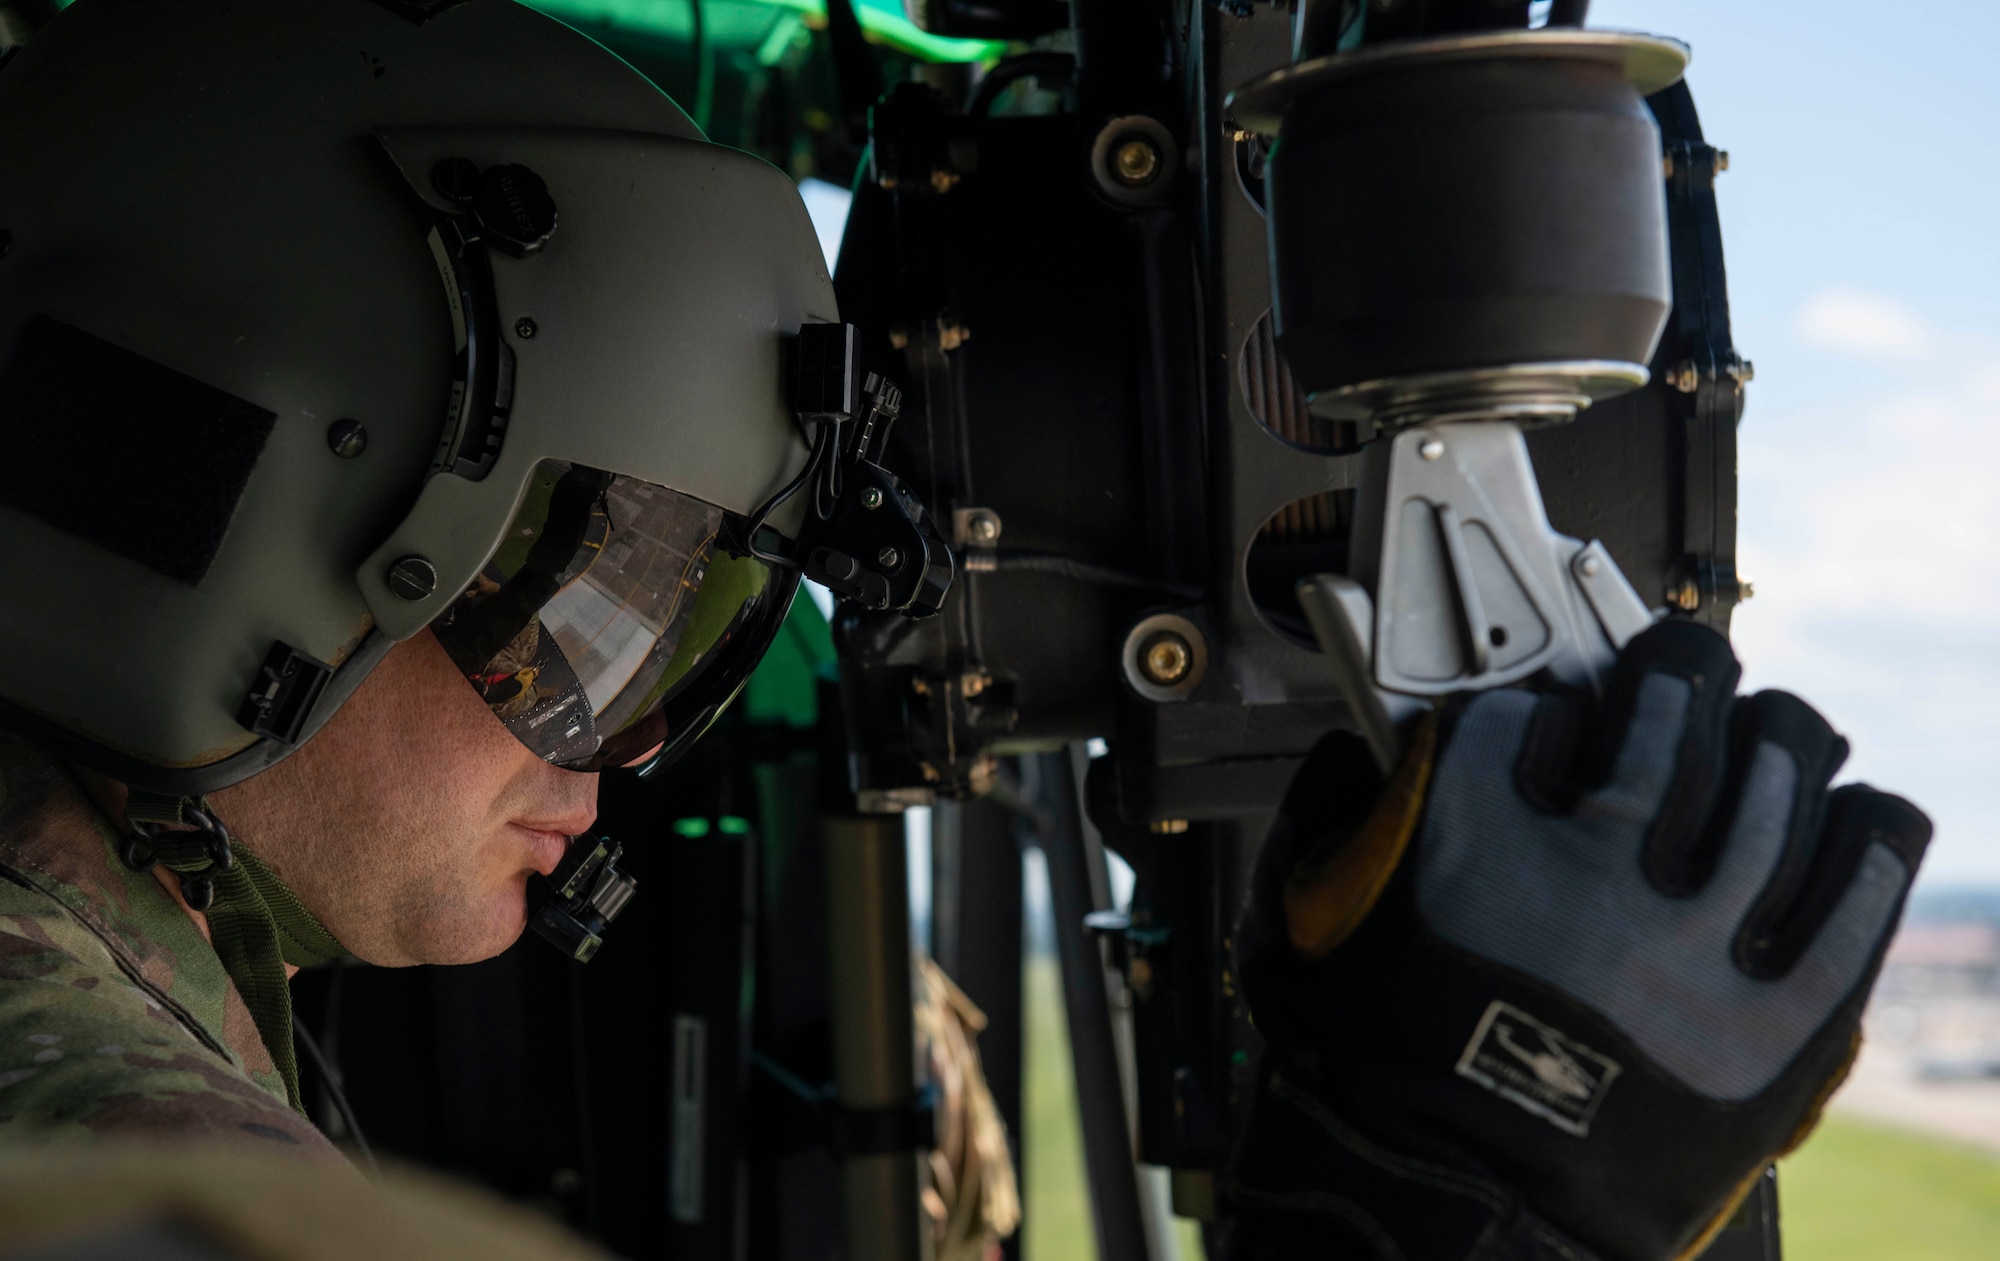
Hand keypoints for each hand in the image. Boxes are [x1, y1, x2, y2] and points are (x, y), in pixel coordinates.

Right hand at [1229, 621, 1929, 1260]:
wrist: (1449, 1227)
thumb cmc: (1375, 1094)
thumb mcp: (1305, 941)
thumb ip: (1324, 831)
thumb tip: (1356, 760)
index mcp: (1472, 839)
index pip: (1531, 708)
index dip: (1548, 700)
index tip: (1553, 716)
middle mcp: (1590, 874)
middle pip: (1672, 708)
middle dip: (1677, 674)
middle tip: (1679, 676)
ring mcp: (1691, 947)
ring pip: (1775, 780)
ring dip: (1773, 742)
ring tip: (1766, 741)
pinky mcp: (1772, 1027)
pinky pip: (1855, 896)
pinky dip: (1866, 840)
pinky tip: (1852, 822)